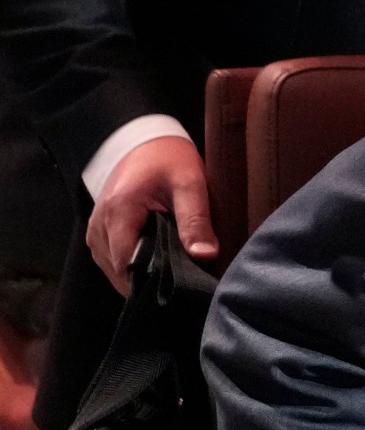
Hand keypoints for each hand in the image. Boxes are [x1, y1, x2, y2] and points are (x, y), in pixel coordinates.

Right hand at [85, 135, 216, 295]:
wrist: (145, 141)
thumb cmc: (168, 159)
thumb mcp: (190, 184)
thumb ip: (196, 221)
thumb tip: (204, 256)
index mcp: (119, 212)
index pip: (126, 265)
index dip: (151, 281)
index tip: (178, 288)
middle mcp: (99, 224)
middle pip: (118, 271)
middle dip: (148, 281)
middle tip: (181, 284)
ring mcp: (95, 229)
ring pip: (113, 269)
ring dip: (139, 274)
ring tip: (170, 273)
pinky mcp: (99, 231)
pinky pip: (111, 260)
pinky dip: (131, 265)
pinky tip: (155, 263)